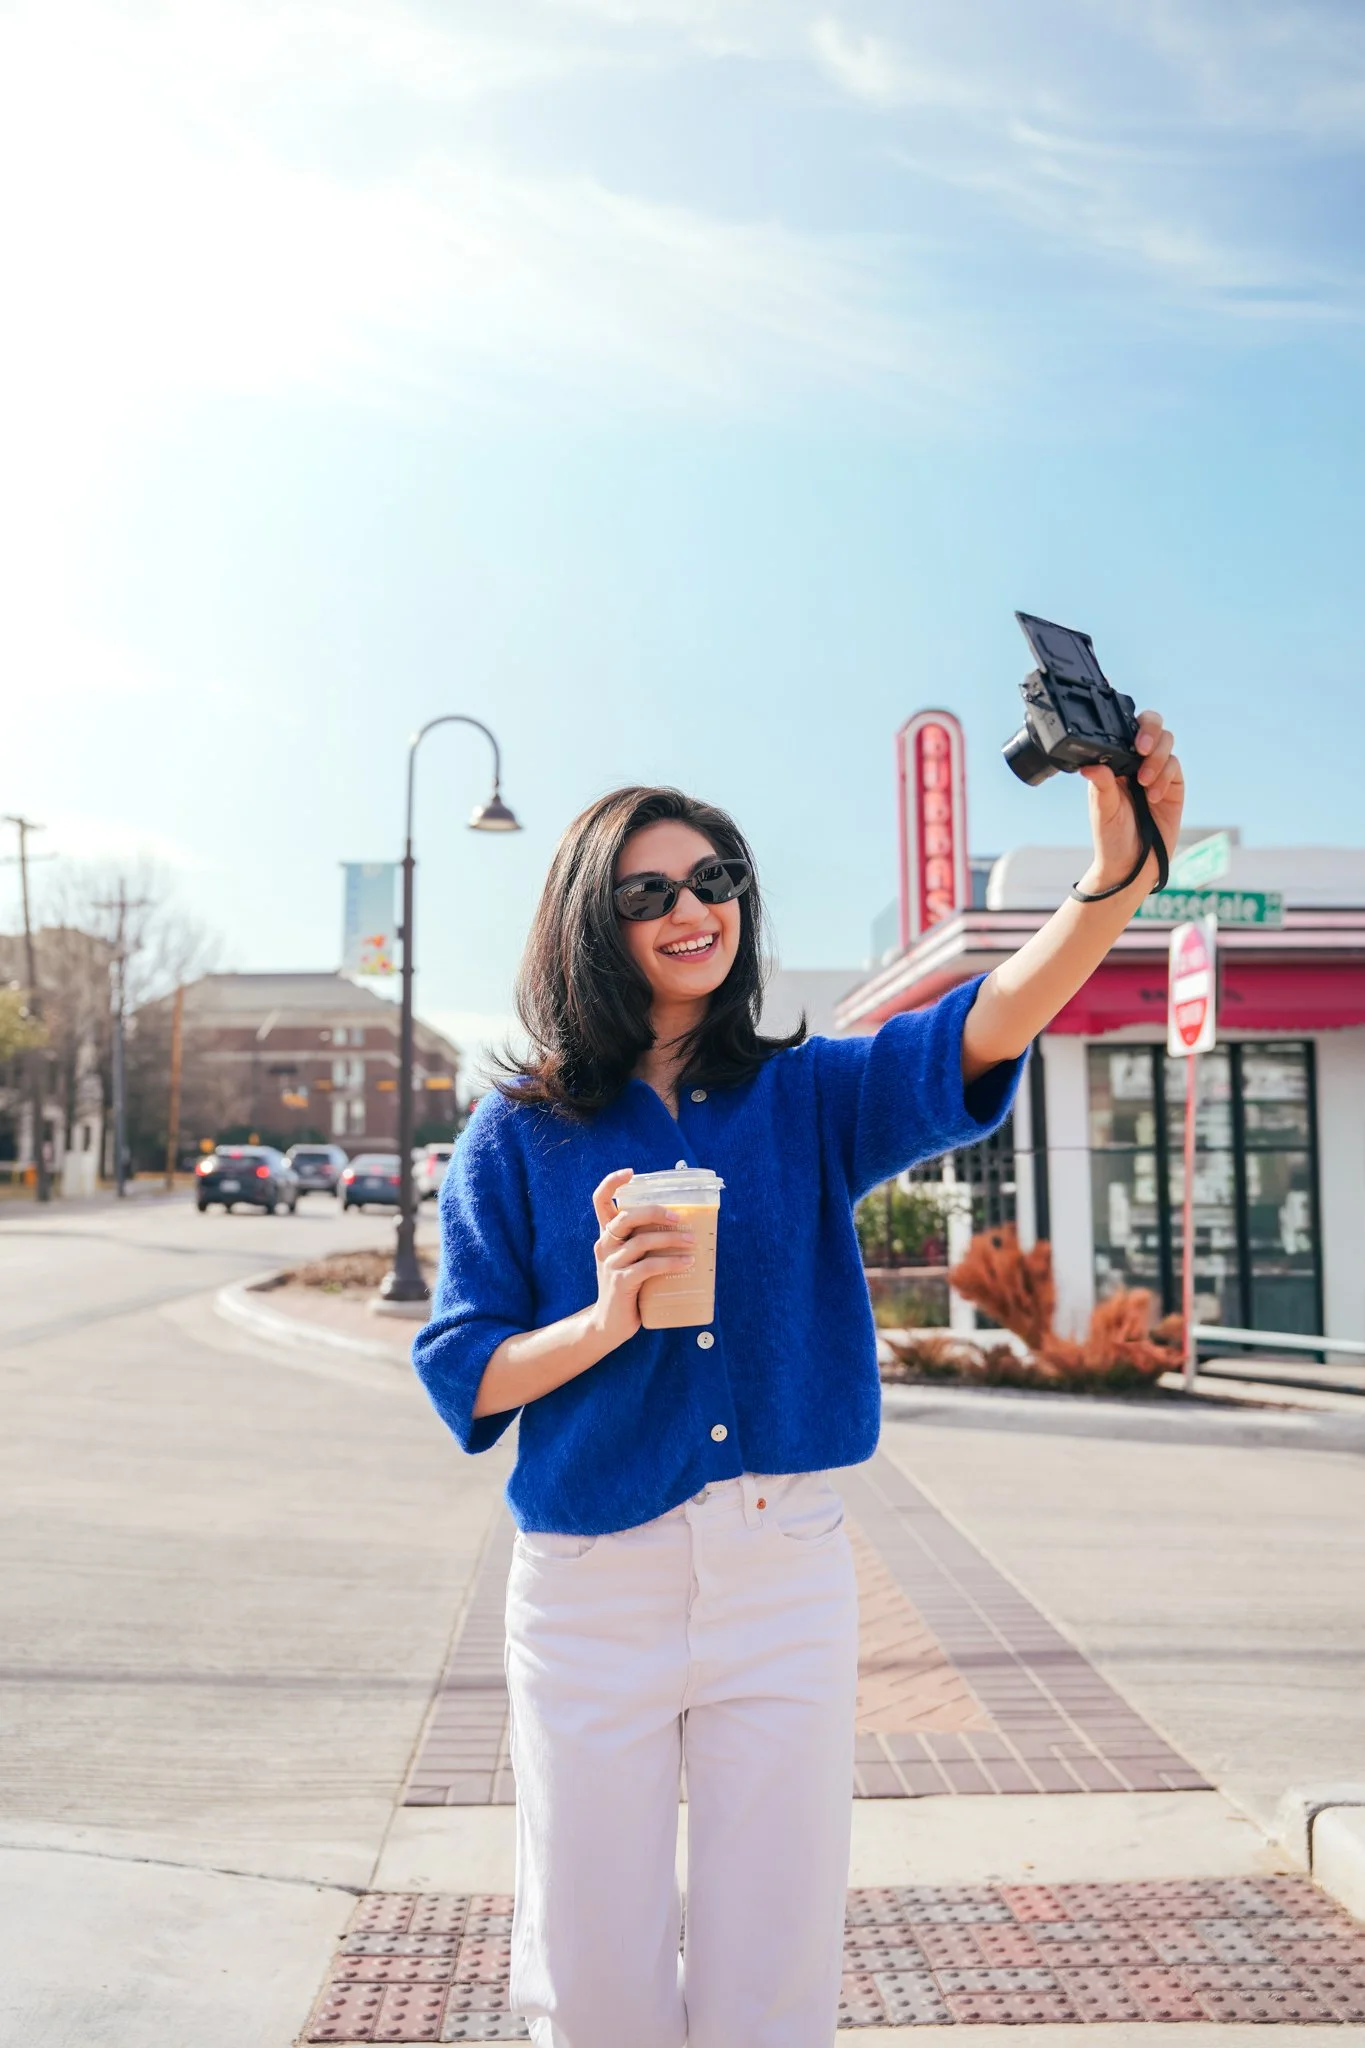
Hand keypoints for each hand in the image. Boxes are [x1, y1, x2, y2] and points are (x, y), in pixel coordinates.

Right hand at [588, 1170, 694, 1352]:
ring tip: (692, 1242)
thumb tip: (683, 1226)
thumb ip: (645, 1243)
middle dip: (654, 1212)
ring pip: (641, 1241)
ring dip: (671, 1239)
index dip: (612, 1183)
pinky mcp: (621, 1283)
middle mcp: (605, 1246)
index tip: (631, 1173)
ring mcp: (611, 1264)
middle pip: (625, 1217)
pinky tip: (687, 1263)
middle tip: (678, 1216)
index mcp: (607, 1236)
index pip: (600, 1201)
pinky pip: (648, 1267)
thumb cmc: (627, 1288)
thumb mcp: (631, 1260)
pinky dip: (670, 1263)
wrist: (609, 1324)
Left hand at [1079, 710, 1184, 893]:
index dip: (1133, 726)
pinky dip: (1166, 777)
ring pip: (1167, 743)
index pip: (1126, 729)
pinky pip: (1175, 768)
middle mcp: (1136, 762)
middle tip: (1141, 749)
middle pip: (1152, 726)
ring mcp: (1157, 772)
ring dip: (1158, 759)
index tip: (1131, 741)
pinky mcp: (1174, 786)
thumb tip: (1089, 766)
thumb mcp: (1102, 811)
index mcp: (1114, 762)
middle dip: (1150, 731)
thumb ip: (1101, 786)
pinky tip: (1154, 796)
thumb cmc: (1111, 837)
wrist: (1131, 865)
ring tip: (1145, 783)